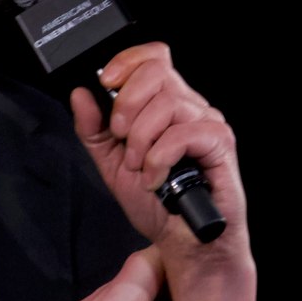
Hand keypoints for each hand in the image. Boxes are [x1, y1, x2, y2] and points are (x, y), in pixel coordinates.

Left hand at [71, 43, 255, 300]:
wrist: (182, 243)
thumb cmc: (158, 205)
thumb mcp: (111, 164)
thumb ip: (94, 130)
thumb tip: (81, 95)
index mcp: (166, 105)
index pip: (153, 57)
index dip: (127, 61)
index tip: (106, 83)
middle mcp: (190, 108)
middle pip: (157, 72)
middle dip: (126, 107)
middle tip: (121, 141)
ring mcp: (207, 123)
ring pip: (167, 104)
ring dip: (141, 140)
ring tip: (140, 168)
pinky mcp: (220, 144)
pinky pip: (183, 133)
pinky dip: (160, 158)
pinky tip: (156, 178)